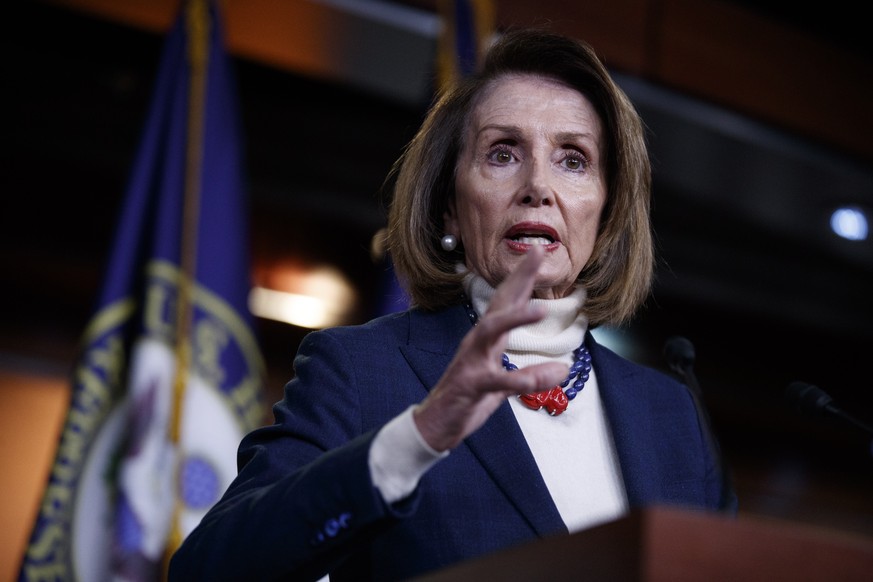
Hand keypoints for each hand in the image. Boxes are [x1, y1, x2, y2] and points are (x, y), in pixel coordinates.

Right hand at [413, 245, 570, 450]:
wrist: (436, 423)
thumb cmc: (469, 398)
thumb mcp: (503, 384)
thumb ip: (531, 375)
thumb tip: (563, 368)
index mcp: (486, 339)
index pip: (506, 301)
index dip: (522, 276)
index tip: (538, 251)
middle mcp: (478, 342)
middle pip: (499, 303)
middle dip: (518, 278)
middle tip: (538, 253)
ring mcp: (472, 361)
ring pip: (491, 331)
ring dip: (515, 318)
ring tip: (541, 309)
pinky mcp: (471, 384)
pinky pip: (498, 380)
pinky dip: (524, 378)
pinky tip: (551, 374)